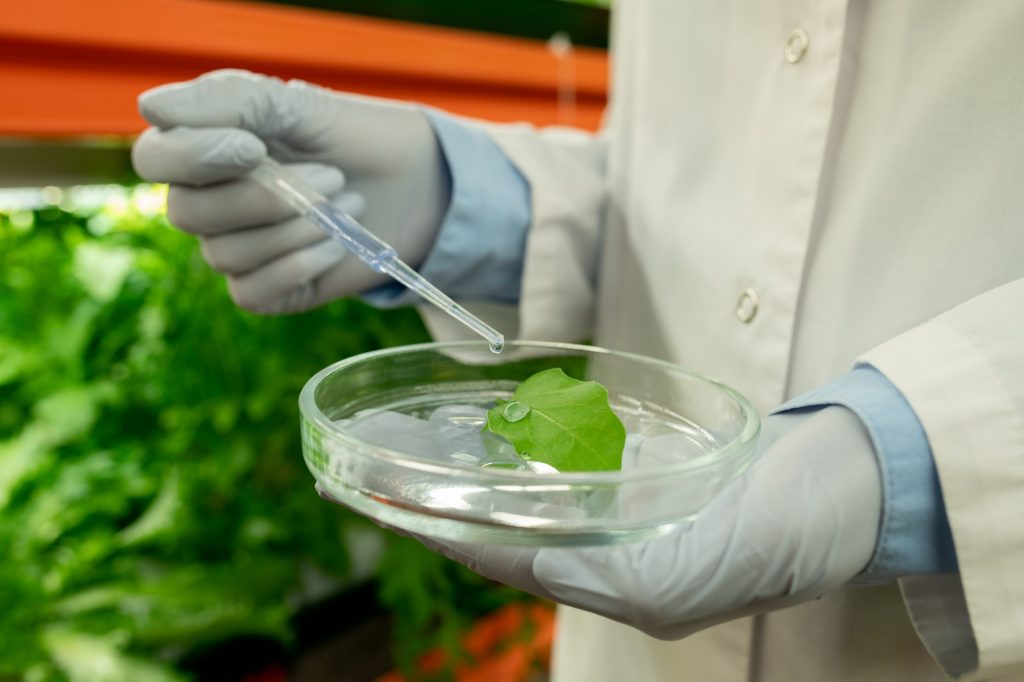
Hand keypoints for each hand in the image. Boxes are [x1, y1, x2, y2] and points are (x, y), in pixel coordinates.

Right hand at [131, 69, 449, 312]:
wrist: (416, 187)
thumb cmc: (355, 139)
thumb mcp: (302, 107)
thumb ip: (233, 101)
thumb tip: (152, 109)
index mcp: (204, 147)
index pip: (154, 159)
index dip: (195, 156)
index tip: (255, 147)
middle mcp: (208, 200)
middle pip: (188, 212)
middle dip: (266, 196)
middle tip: (333, 176)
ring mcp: (233, 248)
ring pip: (225, 253)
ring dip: (297, 228)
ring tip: (349, 204)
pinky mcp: (264, 288)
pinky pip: (252, 291)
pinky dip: (300, 266)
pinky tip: (336, 245)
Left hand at [413, 406, 882, 638]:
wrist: (850, 479)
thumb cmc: (792, 523)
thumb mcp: (712, 566)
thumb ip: (630, 577)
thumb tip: (552, 569)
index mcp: (626, 587)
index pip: (512, 559)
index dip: (446, 533)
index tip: (383, 504)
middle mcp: (619, 560)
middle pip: (514, 537)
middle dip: (449, 511)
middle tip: (385, 477)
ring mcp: (634, 523)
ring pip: (539, 509)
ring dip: (484, 488)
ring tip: (429, 460)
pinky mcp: (650, 487)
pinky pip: (576, 478)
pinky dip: (535, 463)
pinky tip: (507, 442)